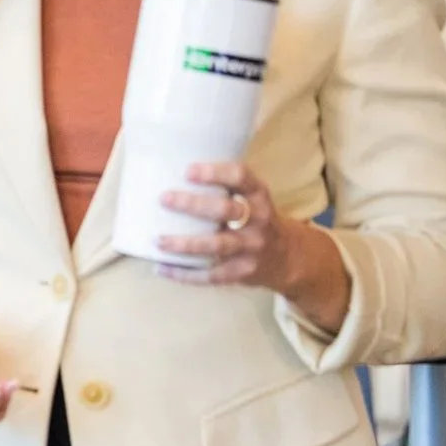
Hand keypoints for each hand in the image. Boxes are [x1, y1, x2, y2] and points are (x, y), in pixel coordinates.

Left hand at [159, 161, 350, 333]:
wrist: (288, 257)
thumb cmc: (255, 219)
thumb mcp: (250, 197)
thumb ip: (223, 187)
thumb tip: (166, 173)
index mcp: (258, 195)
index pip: (241, 177)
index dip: (215, 173)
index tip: (187, 171)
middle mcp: (259, 220)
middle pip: (226, 210)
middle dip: (193, 204)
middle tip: (164, 198)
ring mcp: (252, 248)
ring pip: (217, 245)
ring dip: (185, 244)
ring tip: (158, 240)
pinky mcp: (244, 272)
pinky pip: (212, 274)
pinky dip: (186, 273)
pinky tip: (162, 268)